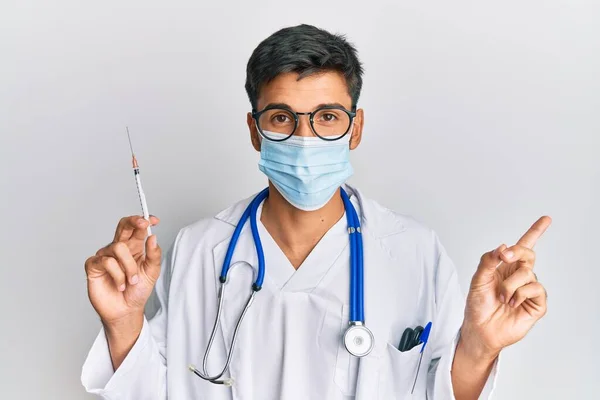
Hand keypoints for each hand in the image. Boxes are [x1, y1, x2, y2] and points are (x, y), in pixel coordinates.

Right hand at [84, 215, 160, 325]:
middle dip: (133, 222)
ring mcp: (105, 256)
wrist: (126, 310)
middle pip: (123, 226)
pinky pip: (107, 261)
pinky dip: (117, 275)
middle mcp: (119, 248)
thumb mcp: (152, 272)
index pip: (136, 228)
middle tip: (143, 224)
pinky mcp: (94, 265)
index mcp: (134, 247)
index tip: (153, 220)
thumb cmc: (138, 291)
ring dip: (129, 266)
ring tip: (132, 281)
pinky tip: (120, 285)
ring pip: (118, 247)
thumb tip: (153, 237)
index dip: (144, 220)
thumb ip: (153, 254)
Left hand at [460, 216, 551, 359]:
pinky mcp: (536, 304)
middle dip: (517, 252)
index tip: (546, 219)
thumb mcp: (477, 279)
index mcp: (506, 267)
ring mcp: (529, 289)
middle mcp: (519, 275)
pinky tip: (512, 303)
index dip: (535, 232)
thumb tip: (503, 247)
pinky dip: (520, 294)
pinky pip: (535, 289)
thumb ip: (488, 261)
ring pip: (527, 272)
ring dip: (510, 284)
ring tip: (502, 298)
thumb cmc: (478, 305)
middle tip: (504, 257)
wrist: (479, 329)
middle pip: (527, 254)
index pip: (523, 247)